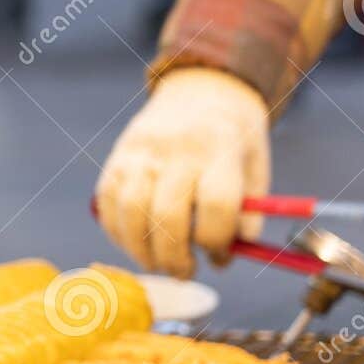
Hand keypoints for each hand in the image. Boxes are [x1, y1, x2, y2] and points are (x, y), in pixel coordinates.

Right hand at [95, 67, 269, 277]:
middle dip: (174, 257)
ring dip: (141, 251)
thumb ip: (247, 214)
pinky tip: (135, 243)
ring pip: (131, 212)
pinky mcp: (117, 158)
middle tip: (183, 272)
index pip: (215, 205)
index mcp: (220, 149)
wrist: (203, 90)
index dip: (217, 241)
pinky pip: (107, 204)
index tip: (219, 255)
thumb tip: (223, 260)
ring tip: (157, 264)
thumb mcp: (255, 169)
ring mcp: (140, 152)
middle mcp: (177, 149)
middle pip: (168, 215)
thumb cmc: (234, 140)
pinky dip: (117, 232)